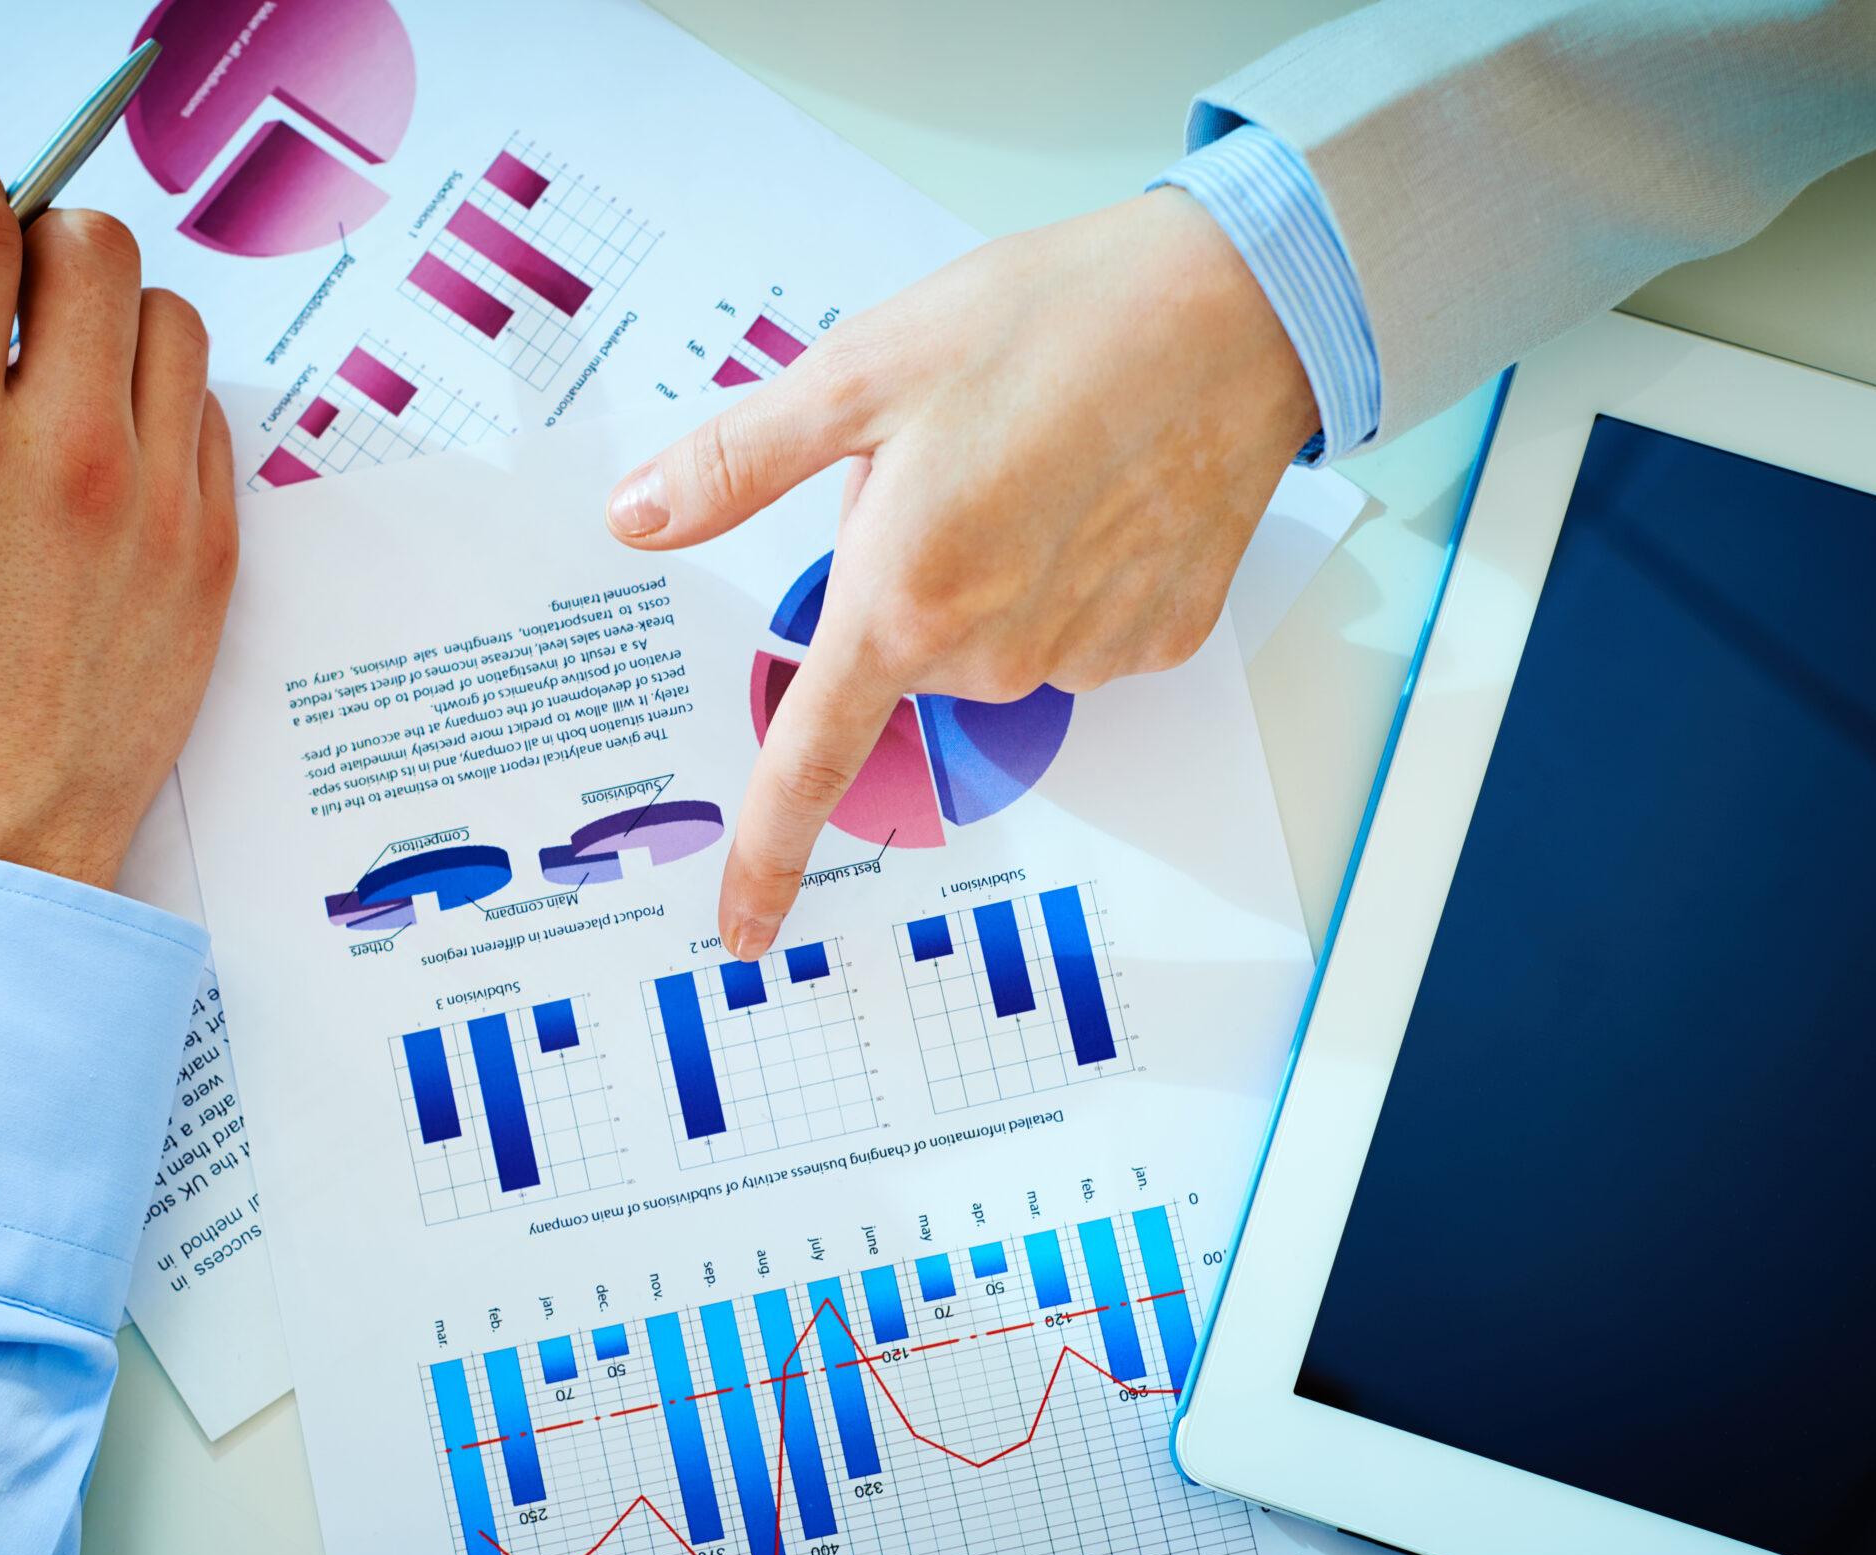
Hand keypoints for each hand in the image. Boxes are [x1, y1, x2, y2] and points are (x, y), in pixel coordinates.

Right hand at [0, 150, 236, 889]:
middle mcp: (65, 455)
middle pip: (92, 247)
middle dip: (35, 242)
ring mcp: (155, 503)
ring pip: (171, 320)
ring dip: (114, 317)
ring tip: (60, 371)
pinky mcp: (213, 551)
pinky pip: (214, 415)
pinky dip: (164, 404)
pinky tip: (110, 450)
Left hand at [605, 190, 1315, 959]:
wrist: (1238, 304)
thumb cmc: (1051, 322)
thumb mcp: (862, 369)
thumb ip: (738, 462)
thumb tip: (637, 517)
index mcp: (904, 599)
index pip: (811, 764)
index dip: (769, 854)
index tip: (742, 929)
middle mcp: (996, 654)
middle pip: (902, 660)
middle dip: (899, 578)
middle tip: (947, 464)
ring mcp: (1088, 654)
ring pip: (989, 648)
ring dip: (986, 575)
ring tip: (1034, 458)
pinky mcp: (1159, 639)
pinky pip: (1075, 633)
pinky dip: (1070, 575)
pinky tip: (1100, 490)